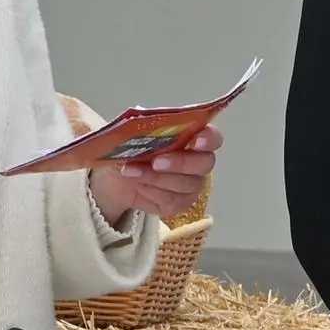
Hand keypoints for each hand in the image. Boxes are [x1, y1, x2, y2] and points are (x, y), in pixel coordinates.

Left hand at [86, 123, 223, 224]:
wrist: (116, 174)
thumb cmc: (131, 147)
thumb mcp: (133, 132)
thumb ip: (144, 127)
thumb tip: (140, 126)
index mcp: (193, 137)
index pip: (213, 138)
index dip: (208, 139)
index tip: (196, 142)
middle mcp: (198, 162)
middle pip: (204, 164)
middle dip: (180, 162)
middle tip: (156, 162)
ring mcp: (192, 185)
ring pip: (185, 185)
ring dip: (156, 178)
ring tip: (130, 171)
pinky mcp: (179, 204)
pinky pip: (171, 201)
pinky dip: (150, 191)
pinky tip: (136, 184)